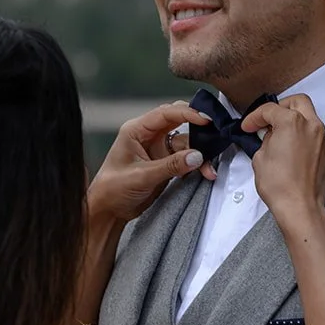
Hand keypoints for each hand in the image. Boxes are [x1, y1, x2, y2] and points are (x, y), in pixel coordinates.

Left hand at [88, 101, 210, 221]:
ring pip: (186, 142)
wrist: (109, 210)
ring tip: (208, 169)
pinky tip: (205, 172)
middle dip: (198, 128)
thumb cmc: (113, 189)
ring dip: (199, 153)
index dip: (187, 114)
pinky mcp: (165, 162)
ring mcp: (158, 149)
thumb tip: (197, 156)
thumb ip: (170, 166)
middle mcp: (148, 135)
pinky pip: (186, 157)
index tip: (206, 119)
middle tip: (215, 134)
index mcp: (136, 130)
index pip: (165, 113)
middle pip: (178, 122)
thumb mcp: (142, 176)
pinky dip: (196, 164)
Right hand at [241, 94, 324, 216]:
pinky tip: (291, 148)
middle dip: (281, 107)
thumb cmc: (280, 185)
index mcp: (292, 122)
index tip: (249, 126)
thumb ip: (266, 140)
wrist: (300, 207)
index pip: (270, 110)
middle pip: (297, 101)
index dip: (255, 117)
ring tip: (279, 135)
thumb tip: (270, 137)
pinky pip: (314, 134)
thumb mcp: (260, 157)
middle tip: (268, 120)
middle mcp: (311, 125)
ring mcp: (322, 138)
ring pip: (309, 116)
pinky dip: (303, 135)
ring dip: (294, 120)